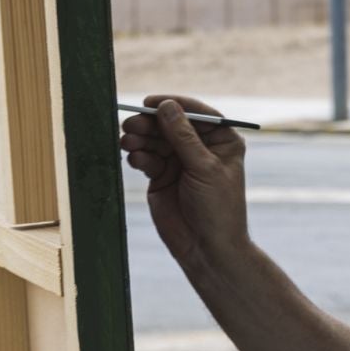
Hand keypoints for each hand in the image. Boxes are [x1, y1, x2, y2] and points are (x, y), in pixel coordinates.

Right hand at [118, 93, 248, 273]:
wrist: (206, 248)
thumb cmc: (217, 208)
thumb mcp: (204, 168)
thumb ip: (183, 137)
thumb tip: (166, 106)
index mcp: (222, 140)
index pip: (196, 113)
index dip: (173, 105)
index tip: (150, 102)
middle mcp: (200, 147)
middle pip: (171, 125)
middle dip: (151, 123)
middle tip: (130, 123)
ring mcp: (180, 162)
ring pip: (156, 140)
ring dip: (141, 138)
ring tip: (127, 141)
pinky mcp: (162, 176)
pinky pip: (147, 158)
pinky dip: (139, 156)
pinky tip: (134, 158)